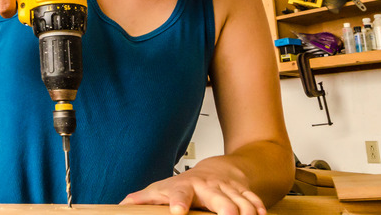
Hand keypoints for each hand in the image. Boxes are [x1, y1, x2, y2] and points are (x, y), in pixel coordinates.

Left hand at [120, 163, 266, 214]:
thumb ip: (144, 198)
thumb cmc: (185, 184)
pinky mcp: (243, 192)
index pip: (180, 193)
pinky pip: (254, 200)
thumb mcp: (161, 189)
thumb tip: (121, 204)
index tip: (177, 211)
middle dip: (225, 208)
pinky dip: (259, 207)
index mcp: (185, 187)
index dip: (178, 202)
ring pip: (240, 201)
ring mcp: (227, 189)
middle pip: (218, 199)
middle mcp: (207, 187)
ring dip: (245, 211)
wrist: (216, 169)